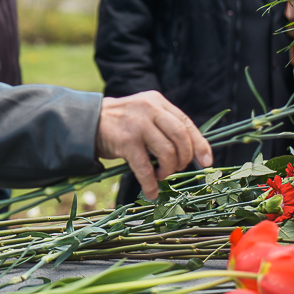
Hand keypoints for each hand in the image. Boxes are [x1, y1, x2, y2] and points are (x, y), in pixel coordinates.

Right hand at [96, 91, 212, 199]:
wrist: (87, 122)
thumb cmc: (120, 123)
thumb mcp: (144, 114)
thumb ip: (164, 125)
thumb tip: (191, 152)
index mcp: (157, 102)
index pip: (185, 123)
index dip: (199, 144)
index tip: (206, 161)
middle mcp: (149, 110)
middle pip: (180, 137)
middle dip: (184, 158)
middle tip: (177, 169)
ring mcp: (137, 125)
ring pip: (167, 152)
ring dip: (168, 170)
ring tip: (161, 175)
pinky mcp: (125, 142)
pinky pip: (145, 168)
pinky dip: (150, 183)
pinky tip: (151, 191)